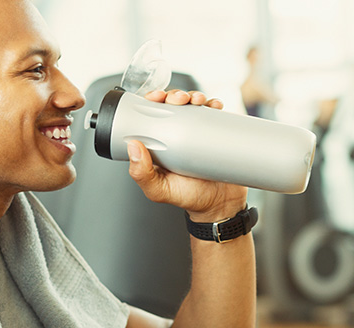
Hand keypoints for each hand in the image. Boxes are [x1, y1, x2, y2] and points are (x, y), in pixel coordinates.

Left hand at [126, 90, 247, 221]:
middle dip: (174, 95)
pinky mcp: (217, 135)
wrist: (220, 206)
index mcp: (160, 144)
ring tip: (197, 100)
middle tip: (178, 100)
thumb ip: (142, 174)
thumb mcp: (158, 190)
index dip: (152, 101)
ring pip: (193, 106)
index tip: (155, 97)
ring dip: (194, 96)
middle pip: (173, 106)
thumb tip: (133, 147)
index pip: (152, 115)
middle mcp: (178, 135)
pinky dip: (214, 104)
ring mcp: (198, 134)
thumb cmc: (188, 199)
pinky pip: (215, 115)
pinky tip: (214, 105)